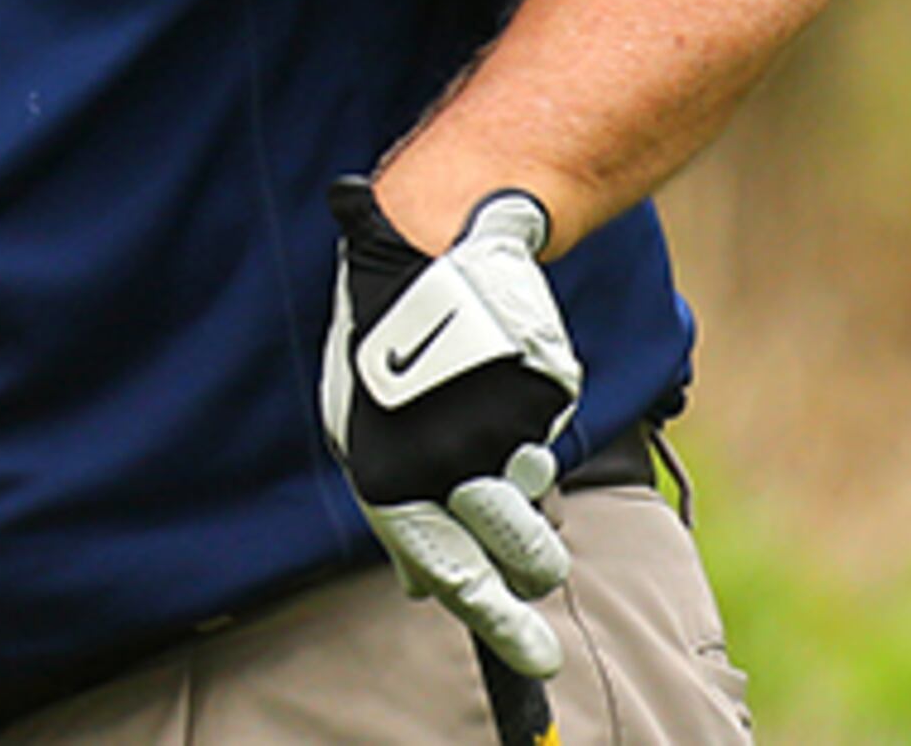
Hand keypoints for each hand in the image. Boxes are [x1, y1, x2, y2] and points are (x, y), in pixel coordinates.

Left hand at [319, 176, 583, 678]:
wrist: (421, 249)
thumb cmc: (382, 344)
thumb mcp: (361, 426)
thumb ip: (394, 505)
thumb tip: (417, 588)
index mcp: (386, 474)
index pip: (448, 571)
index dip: (496, 622)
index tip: (538, 662)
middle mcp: (441, 460)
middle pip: (517, 553)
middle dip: (534, 567)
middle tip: (538, 570)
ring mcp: (496, 426)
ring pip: (537, 493)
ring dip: (527, 481)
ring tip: (488, 421)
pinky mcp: (542, 392)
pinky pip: (548, 430)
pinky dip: (528, 412)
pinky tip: (493, 369)